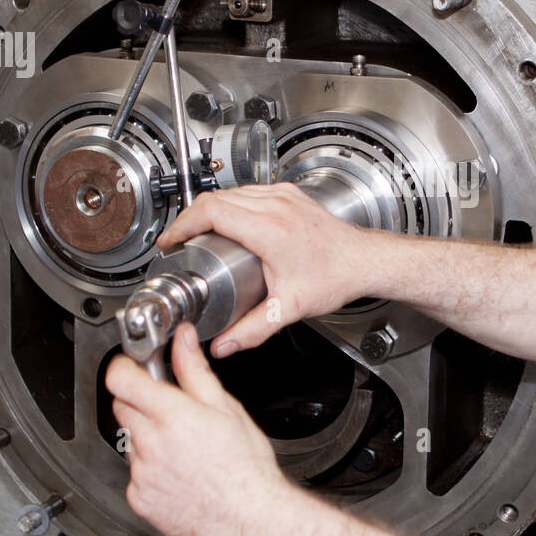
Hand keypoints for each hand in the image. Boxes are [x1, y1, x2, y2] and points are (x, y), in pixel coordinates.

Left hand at [106, 323, 291, 535]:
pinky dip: (151, 471)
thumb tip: (183, 340)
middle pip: (123, 407)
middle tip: (171, 409)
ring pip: (130, 441)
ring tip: (184, 450)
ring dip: (148, 438)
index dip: (124, 367)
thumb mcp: (226, 408)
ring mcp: (141, 474)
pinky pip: (135, 475)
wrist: (249, 519)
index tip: (132, 366)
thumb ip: (195, 371)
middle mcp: (150, 444)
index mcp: (171, 415)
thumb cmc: (246, 468)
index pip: (121, 379)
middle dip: (140, 401)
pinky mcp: (139, 499)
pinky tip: (179, 474)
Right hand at [157, 182, 376, 357]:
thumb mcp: (289, 308)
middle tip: (179, 240)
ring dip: (211, 209)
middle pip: (216, 199)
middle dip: (191, 218)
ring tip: (199, 233)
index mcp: (269, 228)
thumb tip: (224, 344)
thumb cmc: (335, 277)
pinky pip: (250, 191)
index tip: (171, 239)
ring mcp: (283, 196)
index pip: (211, 211)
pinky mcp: (290, 194)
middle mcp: (275, 205)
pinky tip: (229, 222)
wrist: (364, 261)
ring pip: (232, 192)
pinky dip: (232, 204)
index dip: (183, 224)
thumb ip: (252, 330)